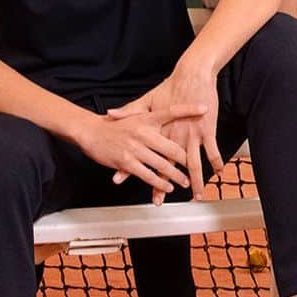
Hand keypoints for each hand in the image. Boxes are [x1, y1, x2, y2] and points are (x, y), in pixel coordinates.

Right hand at [74, 107, 202, 198]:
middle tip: (195, 167)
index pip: (172, 111)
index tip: (205, 109)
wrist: (91, 131)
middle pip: (172, 147)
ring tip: (185, 182)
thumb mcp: (135, 113)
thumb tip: (173, 110)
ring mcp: (135, 148)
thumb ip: (154, 113)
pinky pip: (148, 175)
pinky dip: (159, 183)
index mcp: (147, 118)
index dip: (189, 109)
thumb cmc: (116, 124)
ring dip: (176, 176)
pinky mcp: (127, 162)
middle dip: (186, 160)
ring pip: (162, 164)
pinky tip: (167, 187)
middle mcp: (143, 132)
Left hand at [109, 64, 220, 201]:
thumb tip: (109, 114)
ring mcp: (192, 135)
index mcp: (159, 130)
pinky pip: (212, 151)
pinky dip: (216, 162)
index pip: (144, 153)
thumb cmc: (171, 86)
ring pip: (193, 164)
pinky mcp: (207, 130)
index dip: (131, 167)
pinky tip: (218, 173)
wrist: (192, 75)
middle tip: (158, 200)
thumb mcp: (147, 99)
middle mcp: (174, 136)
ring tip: (195, 195)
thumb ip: (129, 110)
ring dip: (194, 181)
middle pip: (167, 166)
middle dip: (162, 184)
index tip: (121, 180)